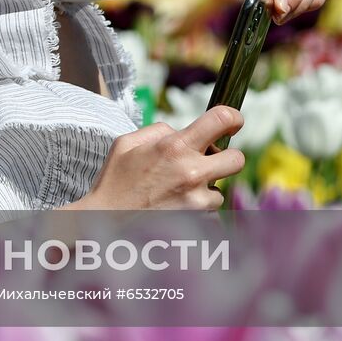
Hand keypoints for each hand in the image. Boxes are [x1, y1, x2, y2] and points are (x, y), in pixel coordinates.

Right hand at [74, 108, 245, 210]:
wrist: (104, 222)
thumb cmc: (114, 182)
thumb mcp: (126, 144)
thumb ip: (158, 131)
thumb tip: (181, 132)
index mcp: (174, 147)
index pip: (221, 119)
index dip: (233, 118)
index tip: (232, 122)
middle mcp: (191, 172)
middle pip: (237, 159)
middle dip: (225, 159)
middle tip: (206, 162)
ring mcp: (197, 201)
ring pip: (220, 189)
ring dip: (204, 189)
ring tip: (176, 193)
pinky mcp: (198, 222)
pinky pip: (209, 212)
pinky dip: (197, 210)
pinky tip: (174, 209)